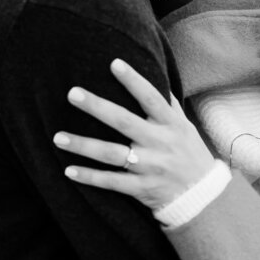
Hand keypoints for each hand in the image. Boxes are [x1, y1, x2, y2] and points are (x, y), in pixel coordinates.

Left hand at [55, 59, 218, 210]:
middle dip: (97, 107)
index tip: (114, 63)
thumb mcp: (185, 127)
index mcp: (171, 125)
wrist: (201, 197)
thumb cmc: (189, 154)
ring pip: (112, 154)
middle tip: (72, 93)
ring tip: (58, 137)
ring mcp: (150, 167)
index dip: (134, 81)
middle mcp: (160, 143)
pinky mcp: (141, 189)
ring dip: (83, 145)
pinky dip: (90, 177)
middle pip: (124, 122)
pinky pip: (112, 182)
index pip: (151, 98)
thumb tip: (157, 72)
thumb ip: (168, 104)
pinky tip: (68, 170)